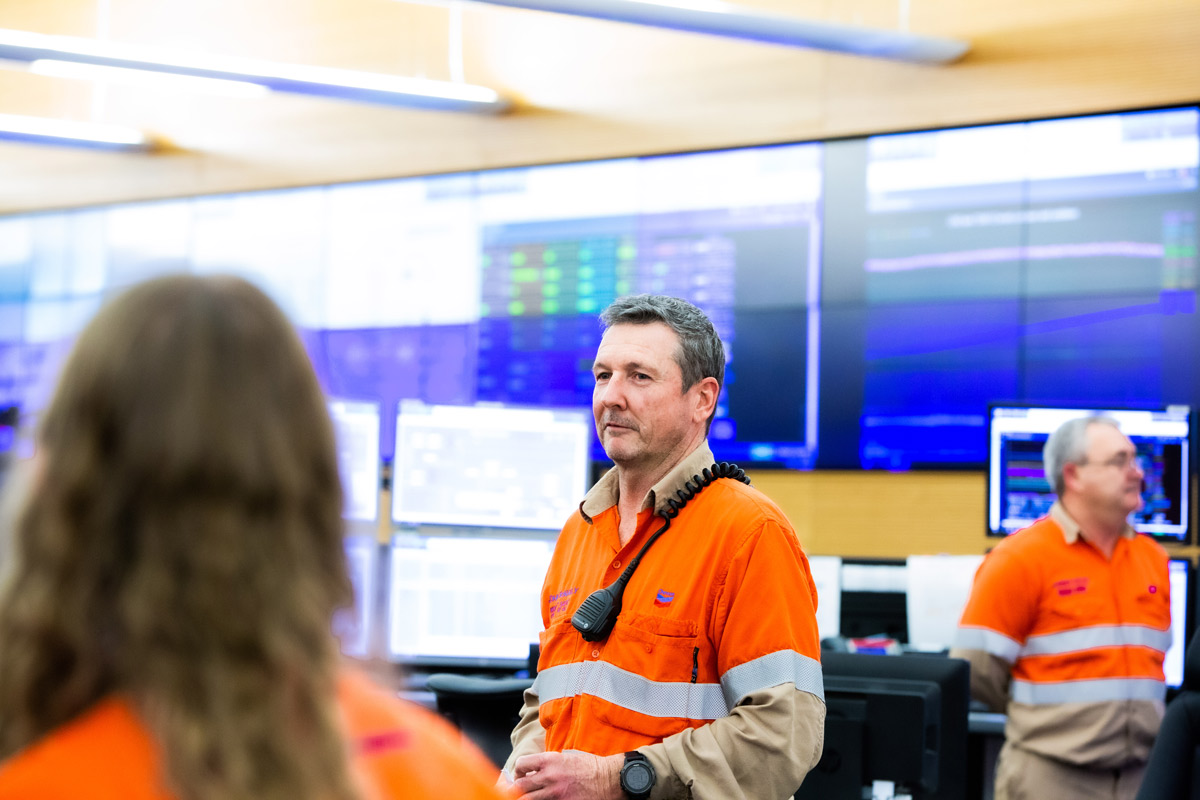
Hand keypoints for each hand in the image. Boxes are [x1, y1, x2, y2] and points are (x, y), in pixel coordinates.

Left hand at [509, 751, 623, 799]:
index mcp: (550, 760)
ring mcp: (555, 793)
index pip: (522, 764)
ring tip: (528, 796)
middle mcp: (550, 776)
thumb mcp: (567, 756)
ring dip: (526, 798)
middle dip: (516, 788)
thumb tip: (534, 769)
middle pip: (520, 786)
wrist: (608, 779)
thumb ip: (549, 763)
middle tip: (518, 790)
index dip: (518, 770)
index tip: (520, 774)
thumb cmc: (589, 766)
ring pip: (528, 799)